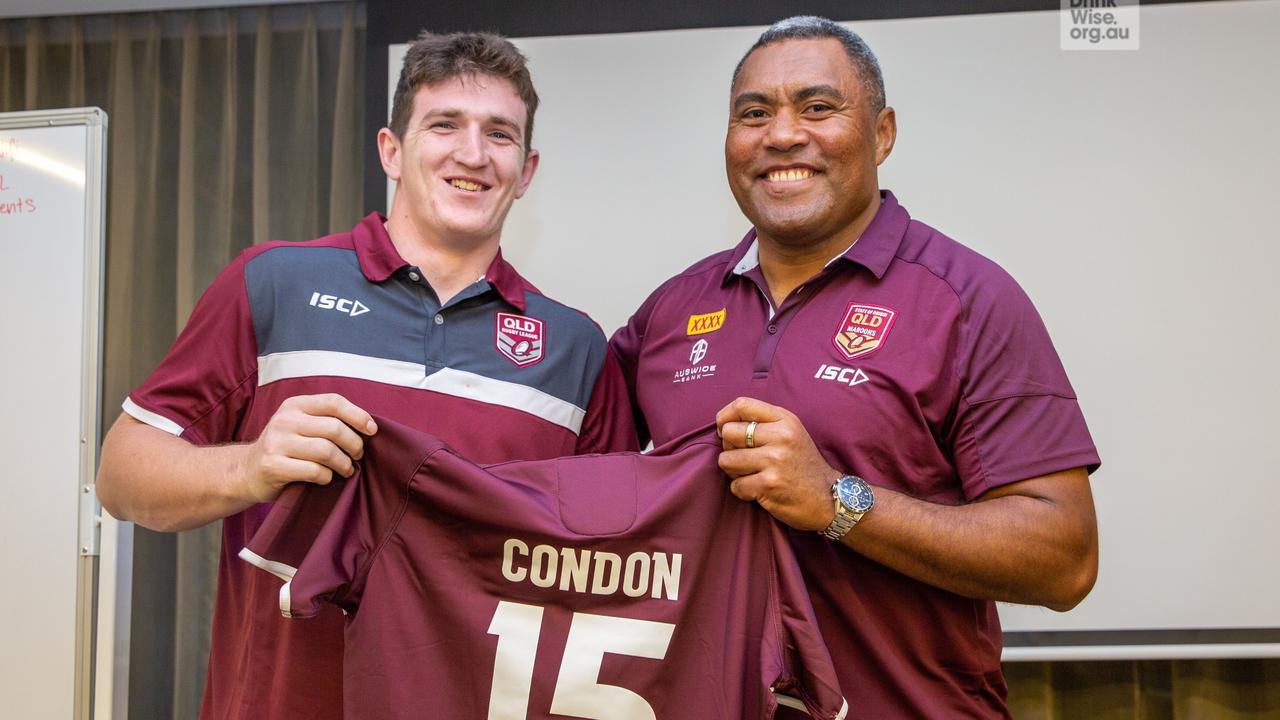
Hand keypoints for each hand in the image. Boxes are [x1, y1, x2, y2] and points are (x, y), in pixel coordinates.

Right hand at [235, 394, 376, 503]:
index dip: (358, 415)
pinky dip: (327, 477)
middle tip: (358, 455)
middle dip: (354, 445)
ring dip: (344, 463)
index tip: (372, 430)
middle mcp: (285, 420)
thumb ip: (326, 420)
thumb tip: (368, 427)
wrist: (246, 471)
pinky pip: (314, 471)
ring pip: (326, 451)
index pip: (334, 402)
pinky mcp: (273, 466)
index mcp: (295, 405)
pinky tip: (326, 478)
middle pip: (334, 429)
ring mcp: (277, 442)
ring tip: (347, 469)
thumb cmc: (285, 448)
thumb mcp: (301, 425)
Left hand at [715, 397, 841, 530]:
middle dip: (728, 448)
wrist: (829, 497)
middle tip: (743, 457)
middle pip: (728, 432)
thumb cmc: (802, 464)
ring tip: (751, 474)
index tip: (724, 429)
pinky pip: (735, 486)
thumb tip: (722, 424)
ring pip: (726, 460)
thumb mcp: (791, 432)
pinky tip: (758, 490)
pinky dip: (742, 490)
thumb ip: (763, 422)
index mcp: (785, 420)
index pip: (741, 405)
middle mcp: (780, 437)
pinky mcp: (768, 485)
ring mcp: (774, 461)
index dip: (724, 417)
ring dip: (733, 471)